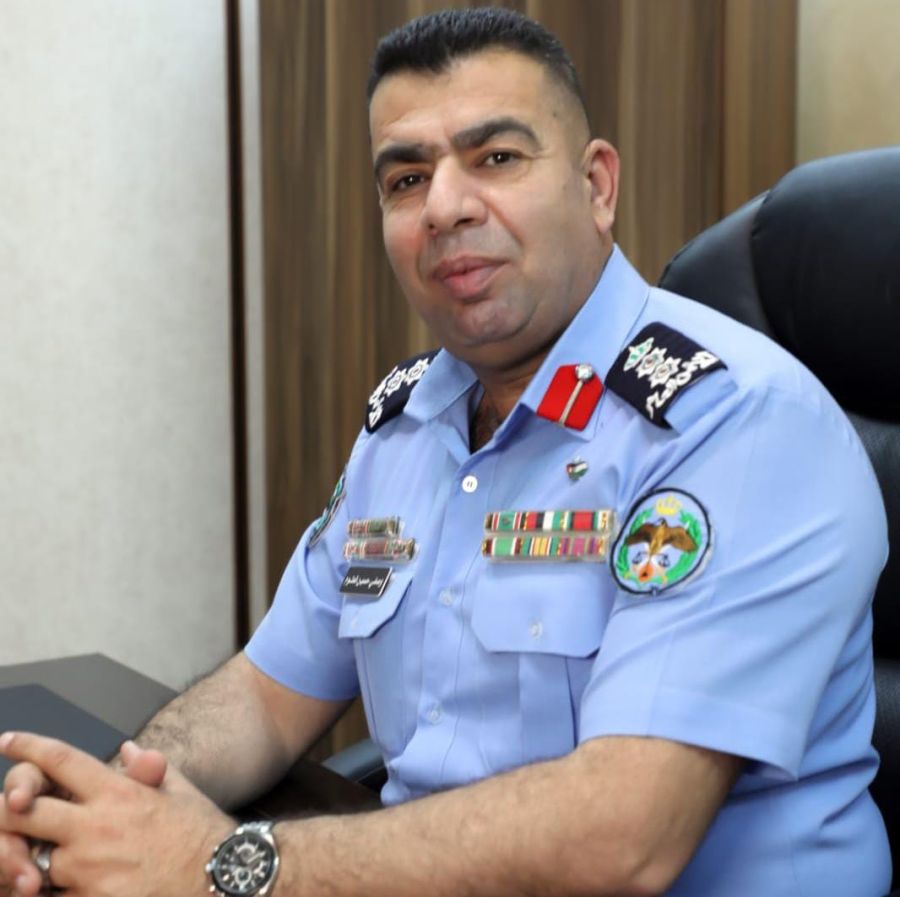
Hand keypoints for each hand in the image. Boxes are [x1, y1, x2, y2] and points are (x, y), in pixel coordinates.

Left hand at [0, 733, 228, 896]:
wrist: (219, 879)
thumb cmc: (201, 833)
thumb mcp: (179, 790)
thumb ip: (147, 768)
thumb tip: (127, 750)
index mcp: (118, 791)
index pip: (61, 760)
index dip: (29, 747)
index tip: (8, 741)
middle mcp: (96, 826)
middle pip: (25, 812)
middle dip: (9, 811)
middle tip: (10, 811)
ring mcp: (88, 869)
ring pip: (37, 862)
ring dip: (40, 863)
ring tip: (49, 866)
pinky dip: (59, 893)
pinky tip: (74, 886)